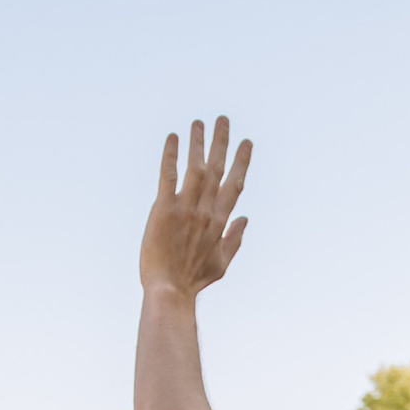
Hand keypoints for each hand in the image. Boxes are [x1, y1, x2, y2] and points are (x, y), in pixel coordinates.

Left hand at [141, 118, 251, 297]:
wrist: (170, 290)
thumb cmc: (194, 280)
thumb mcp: (221, 263)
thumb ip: (235, 239)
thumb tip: (246, 219)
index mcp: (220, 222)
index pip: (234, 185)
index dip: (241, 162)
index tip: (246, 143)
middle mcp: (206, 211)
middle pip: (217, 170)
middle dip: (221, 143)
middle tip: (223, 119)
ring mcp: (186, 209)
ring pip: (195, 168)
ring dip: (198, 143)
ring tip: (199, 122)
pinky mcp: (164, 210)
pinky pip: (168, 177)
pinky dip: (171, 156)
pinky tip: (173, 138)